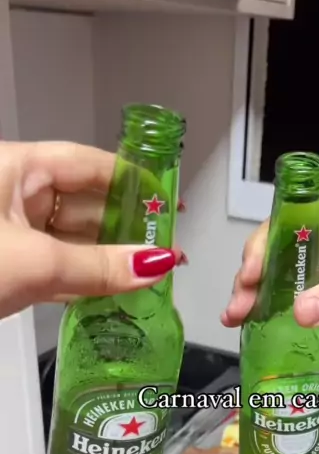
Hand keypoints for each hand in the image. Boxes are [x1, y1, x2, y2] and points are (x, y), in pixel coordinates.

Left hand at [0, 140, 182, 319]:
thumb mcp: (36, 262)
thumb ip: (98, 266)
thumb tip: (156, 265)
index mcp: (17, 169)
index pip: (87, 164)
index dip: (131, 181)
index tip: (167, 202)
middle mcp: (14, 195)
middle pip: (84, 204)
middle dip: (127, 228)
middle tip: (167, 248)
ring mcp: (9, 233)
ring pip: (72, 240)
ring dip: (109, 259)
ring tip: (151, 274)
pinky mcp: (9, 268)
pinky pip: (55, 267)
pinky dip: (85, 279)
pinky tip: (118, 290)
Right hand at [222, 180, 318, 327]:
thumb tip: (299, 312)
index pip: (292, 217)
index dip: (265, 246)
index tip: (250, 277)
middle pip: (280, 239)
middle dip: (254, 272)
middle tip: (237, 305)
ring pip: (284, 261)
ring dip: (261, 288)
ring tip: (238, 315)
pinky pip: (299, 280)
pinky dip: (279, 298)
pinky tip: (260, 316)